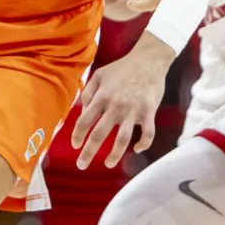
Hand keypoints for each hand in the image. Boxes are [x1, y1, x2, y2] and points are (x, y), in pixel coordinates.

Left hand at [71, 35, 171, 169]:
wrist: (149, 60)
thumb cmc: (122, 68)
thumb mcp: (99, 74)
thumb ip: (88, 92)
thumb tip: (81, 110)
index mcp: (102, 97)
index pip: (84, 120)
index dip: (77, 135)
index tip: (75, 145)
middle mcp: (115, 106)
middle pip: (99, 134)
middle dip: (88, 152)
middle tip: (82, 165)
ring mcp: (133, 110)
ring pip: (122, 139)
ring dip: (114, 155)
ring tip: (108, 164)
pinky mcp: (149, 112)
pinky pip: (147, 133)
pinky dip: (144, 144)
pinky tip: (138, 149)